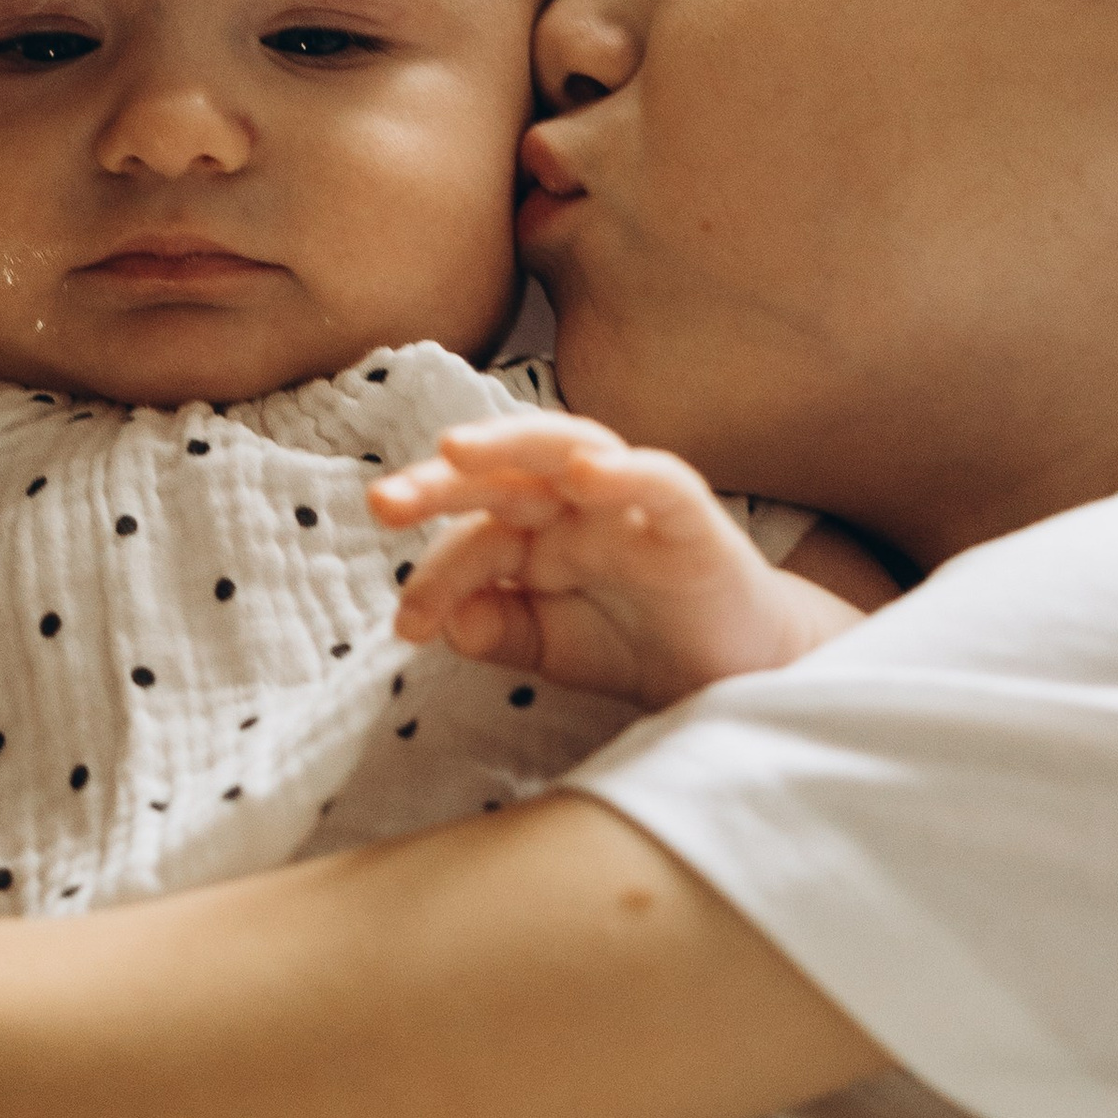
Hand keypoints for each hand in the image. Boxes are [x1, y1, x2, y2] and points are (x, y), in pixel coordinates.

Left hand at [369, 412, 866, 707]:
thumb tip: (447, 624)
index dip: (434, 576)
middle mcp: (577, 505)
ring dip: (512, 443)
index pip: (473, 536)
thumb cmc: (636, 643)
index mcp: (536, 532)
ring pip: (570, 448)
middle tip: (382, 502)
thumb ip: (500, 629)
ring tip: (455, 450)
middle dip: (439, 482)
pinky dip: (624, 471)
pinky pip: (659, 481)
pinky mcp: (691, 518)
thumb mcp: (550, 648)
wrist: (735, 673)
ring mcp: (630, 504)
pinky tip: (586, 473)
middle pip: (503, 473)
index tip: (406, 627)